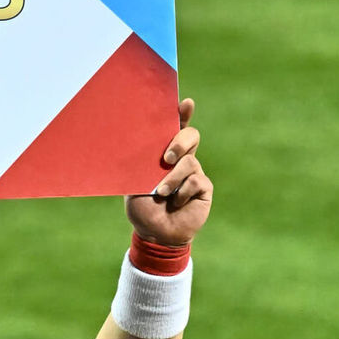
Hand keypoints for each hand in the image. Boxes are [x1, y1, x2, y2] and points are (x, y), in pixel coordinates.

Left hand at [125, 98, 212, 246]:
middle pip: (191, 136)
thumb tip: (140, 144)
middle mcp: (182, 160)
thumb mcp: (134, 184)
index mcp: (164, 154)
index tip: (185, 103)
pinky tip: (176, 203)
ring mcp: (195, 173)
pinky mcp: (204, 188)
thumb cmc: (142, 208)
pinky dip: (182, 193)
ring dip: (172, 179)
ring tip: (161, 194)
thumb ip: (141, 166)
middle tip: (167, 158)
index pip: (175, 129)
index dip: (182, 114)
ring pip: (189, 162)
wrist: (154, 234)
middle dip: (180, 142)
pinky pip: (196, 181)